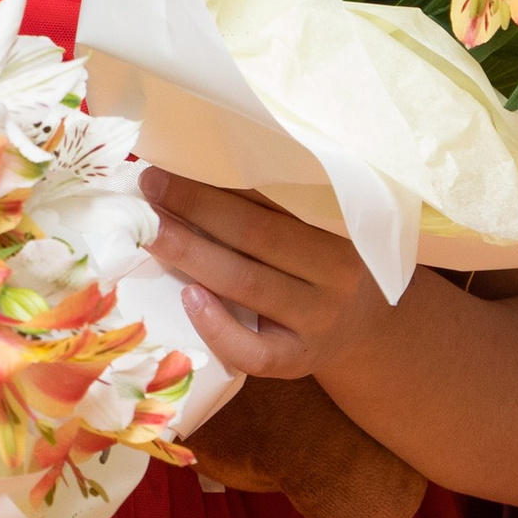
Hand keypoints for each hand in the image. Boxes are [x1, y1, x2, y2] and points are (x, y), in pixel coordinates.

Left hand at [138, 168, 391, 387]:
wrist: (366, 329)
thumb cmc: (328, 261)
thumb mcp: (325, 223)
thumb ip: (282, 198)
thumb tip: (199, 159)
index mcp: (343, 223)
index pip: (277, 193)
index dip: (222, 175)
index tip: (177, 156)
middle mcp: (337, 271)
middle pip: (256, 234)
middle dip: (196, 206)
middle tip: (150, 184)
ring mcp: (319, 320)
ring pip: (247, 284)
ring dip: (192, 254)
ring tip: (151, 232)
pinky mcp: (300, 361)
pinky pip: (255, 352)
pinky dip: (218, 327)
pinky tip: (188, 299)